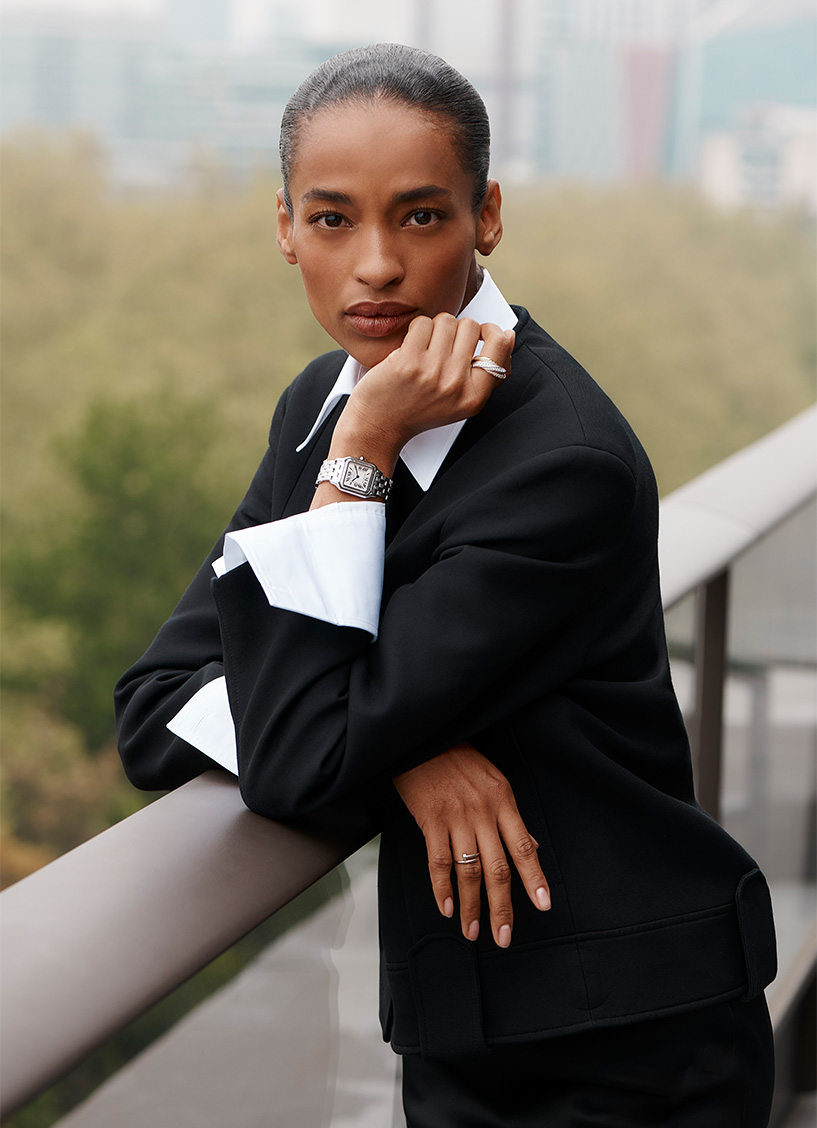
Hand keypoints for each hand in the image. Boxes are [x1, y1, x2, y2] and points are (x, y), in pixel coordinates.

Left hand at [329, 316, 514, 477]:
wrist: (379, 427)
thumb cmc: (417, 410)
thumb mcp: (460, 402)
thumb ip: (486, 375)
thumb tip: (508, 336)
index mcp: (473, 397)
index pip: (500, 350)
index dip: (494, 333)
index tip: (483, 333)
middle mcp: (456, 385)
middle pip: (471, 327)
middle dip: (456, 330)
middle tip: (442, 347)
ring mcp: (433, 372)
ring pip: (446, 321)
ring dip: (434, 328)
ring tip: (425, 349)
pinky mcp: (409, 361)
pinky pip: (422, 324)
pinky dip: (414, 331)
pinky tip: (409, 349)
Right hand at [393, 742, 550, 948]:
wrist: (423, 738)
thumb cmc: (458, 759)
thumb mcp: (493, 780)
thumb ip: (510, 816)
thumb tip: (531, 848)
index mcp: (503, 800)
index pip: (524, 846)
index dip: (535, 878)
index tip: (544, 905)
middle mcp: (483, 811)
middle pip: (498, 868)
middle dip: (502, 907)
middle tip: (504, 937)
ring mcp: (456, 817)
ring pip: (469, 871)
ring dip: (472, 906)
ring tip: (472, 932)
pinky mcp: (430, 820)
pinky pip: (438, 862)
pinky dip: (442, 889)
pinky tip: (447, 908)